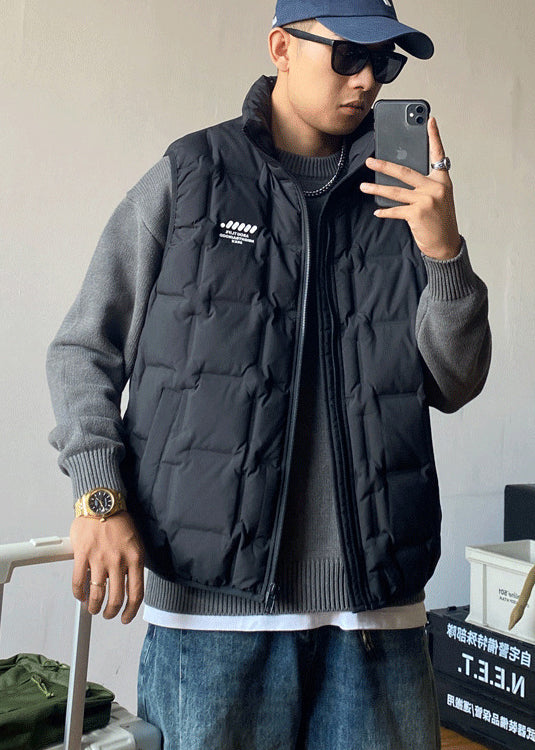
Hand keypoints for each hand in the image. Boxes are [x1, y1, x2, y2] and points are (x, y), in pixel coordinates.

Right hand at [70, 511, 143, 623]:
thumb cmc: (118, 520)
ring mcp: (100, 559)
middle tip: (108, 614)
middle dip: (111, 612)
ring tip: (93, 608)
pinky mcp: (83, 555)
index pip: (136, 593)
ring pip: (97, 595)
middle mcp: (119, 560)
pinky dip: (79, 593)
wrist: (102, 502)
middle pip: (116, 598)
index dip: (130, 611)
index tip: (125, 617)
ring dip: (94, 606)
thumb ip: (132, 562)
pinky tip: (81, 595)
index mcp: (136, 558)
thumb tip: (128, 581)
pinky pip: (79, 583)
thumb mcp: (135, 542)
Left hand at [360, 117, 461, 259]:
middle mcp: (435, 187)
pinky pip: (395, 210)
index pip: (438, 155)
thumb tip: (403, 177)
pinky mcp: (417, 213)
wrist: (446, 244)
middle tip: (370, 162)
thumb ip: (425, 186)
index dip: (434, 137)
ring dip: (376, 189)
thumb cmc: (441, 221)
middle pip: (405, 172)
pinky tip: (377, 211)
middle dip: (384, 166)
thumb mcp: (439, 199)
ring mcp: (426, 200)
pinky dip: (385, 212)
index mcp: (442, 181)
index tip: (430, 121)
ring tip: (363, 187)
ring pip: (395, 191)